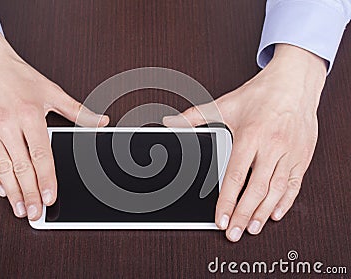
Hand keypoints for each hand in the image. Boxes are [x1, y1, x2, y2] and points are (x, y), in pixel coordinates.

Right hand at [0, 29, 108, 219]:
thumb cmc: (18, 77)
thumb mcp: (52, 91)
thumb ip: (78, 111)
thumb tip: (102, 121)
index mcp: (29, 115)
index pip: (41, 155)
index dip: (47, 179)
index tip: (50, 197)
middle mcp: (7, 124)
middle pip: (21, 167)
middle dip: (30, 193)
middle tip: (35, 213)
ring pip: (2, 169)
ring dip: (12, 192)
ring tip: (20, 208)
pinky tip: (3, 190)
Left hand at [163, 44, 325, 241]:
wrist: (294, 82)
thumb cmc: (261, 94)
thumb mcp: (225, 104)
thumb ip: (195, 116)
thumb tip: (170, 122)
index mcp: (251, 136)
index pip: (235, 176)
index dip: (226, 202)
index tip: (220, 219)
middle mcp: (272, 146)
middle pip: (256, 189)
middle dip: (243, 215)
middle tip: (234, 233)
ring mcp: (290, 153)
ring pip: (277, 190)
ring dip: (263, 213)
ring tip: (251, 228)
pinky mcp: (303, 156)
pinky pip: (295, 184)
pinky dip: (285, 201)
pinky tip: (275, 213)